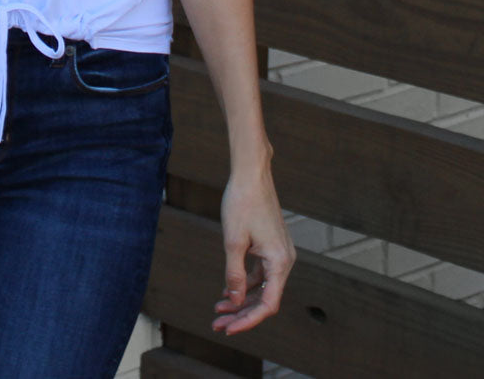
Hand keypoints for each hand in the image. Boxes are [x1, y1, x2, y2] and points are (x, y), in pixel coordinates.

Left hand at [213, 162, 295, 334]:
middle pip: (265, 298)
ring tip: (218, 310)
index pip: (267, 304)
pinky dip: (245, 282)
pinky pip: (260, 272)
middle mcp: (284, 260)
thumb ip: (234, 274)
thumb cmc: (242, 203)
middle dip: (241, 313)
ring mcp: (279, 252)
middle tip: (217, 324)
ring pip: (261, 286)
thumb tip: (234, 301)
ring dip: (241, 299)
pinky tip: (227, 290)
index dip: (248, 320)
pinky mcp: (271, 245)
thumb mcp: (233, 241)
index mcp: (280, 262)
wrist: (251, 173)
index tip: (228, 328)